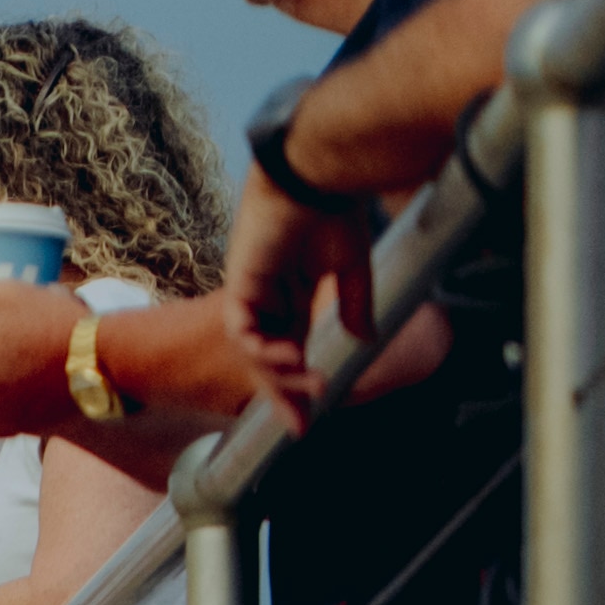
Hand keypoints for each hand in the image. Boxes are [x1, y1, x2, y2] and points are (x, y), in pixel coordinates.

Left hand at [225, 170, 377, 419]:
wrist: (319, 178)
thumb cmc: (334, 211)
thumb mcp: (352, 266)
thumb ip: (354, 304)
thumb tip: (363, 341)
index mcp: (293, 296)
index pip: (292, 350)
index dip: (299, 386)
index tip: (313, 418)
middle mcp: (269, 300)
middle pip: (268, 362)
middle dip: (282, 397)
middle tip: (302, 426)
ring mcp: (252, 293)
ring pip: (256, 351)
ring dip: (280, 375)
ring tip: (309, 384)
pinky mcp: (241, 283)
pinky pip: (245, 329)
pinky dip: (263, 349)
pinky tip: (289, 357)